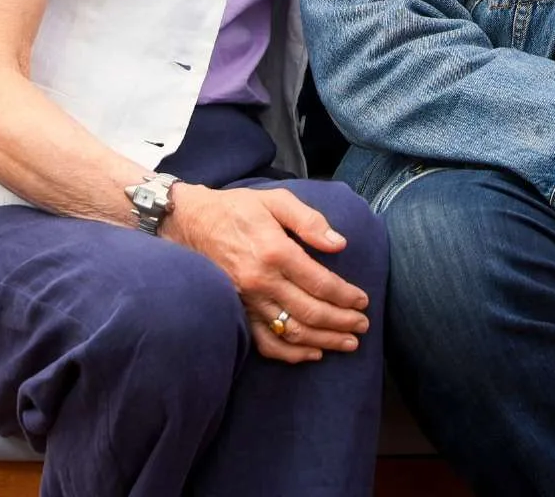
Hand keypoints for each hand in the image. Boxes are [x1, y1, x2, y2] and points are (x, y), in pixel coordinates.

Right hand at [165, 183, 372, 363]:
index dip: (346, 295)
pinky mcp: (237, 312)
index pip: (320, 283)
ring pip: (291, 331)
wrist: (190, 223)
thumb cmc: (238, 208)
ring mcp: (247, 302)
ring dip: (323, 341)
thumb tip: (339, 243)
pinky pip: (264, 342)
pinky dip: (289, 353)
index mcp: (275, 252)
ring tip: (347, 344)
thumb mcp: (276, 200)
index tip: (364, 301)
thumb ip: (309, 220)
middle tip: (363, 327)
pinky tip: (311, 354)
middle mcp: (262, 282)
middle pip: (310, 312)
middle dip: (341, 322)